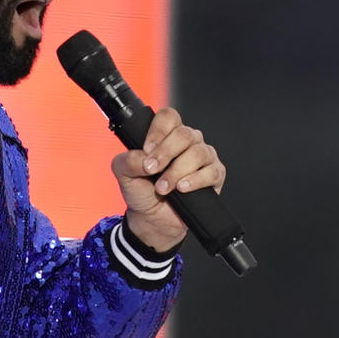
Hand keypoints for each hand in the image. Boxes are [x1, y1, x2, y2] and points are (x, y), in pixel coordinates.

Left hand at [111, 108, 225, 251]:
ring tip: (163, 187)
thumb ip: (128, 160)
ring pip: (197, 152)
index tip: (147, 150)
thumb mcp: (124, 174)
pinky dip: (195, 180)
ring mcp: (203, 157)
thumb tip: (144, 157)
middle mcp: (187, 142)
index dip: (158, 131)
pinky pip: (211, 172)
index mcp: (166, 134)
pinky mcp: (214, 175)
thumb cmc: (141, 191)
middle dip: (165, 152)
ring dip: (177, 171)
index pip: (168, 117)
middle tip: (152, 170)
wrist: (152, 220)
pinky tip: (182, 188)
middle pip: (184, 134)